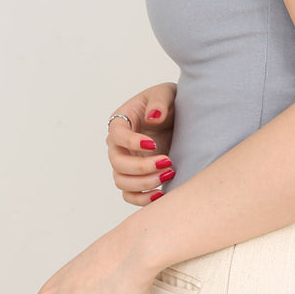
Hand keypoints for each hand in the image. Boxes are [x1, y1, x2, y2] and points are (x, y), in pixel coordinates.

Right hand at [107, 82, 176, 205]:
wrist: (178, 119)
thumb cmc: (167, 103)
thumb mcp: (165, 93)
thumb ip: (159, 102)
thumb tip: (152, 118)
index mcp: (120, 122)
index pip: (116, 135)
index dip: (132, 142)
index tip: (153, 144)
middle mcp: (117, 145)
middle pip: (118, 163)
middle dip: (142, 167)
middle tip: (168, 162)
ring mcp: (125, 163)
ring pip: (122, 182)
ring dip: (144, 183)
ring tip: (169, 174)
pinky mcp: (135, 178)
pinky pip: (130, 195)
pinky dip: (142, 200)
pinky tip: (162, 195)